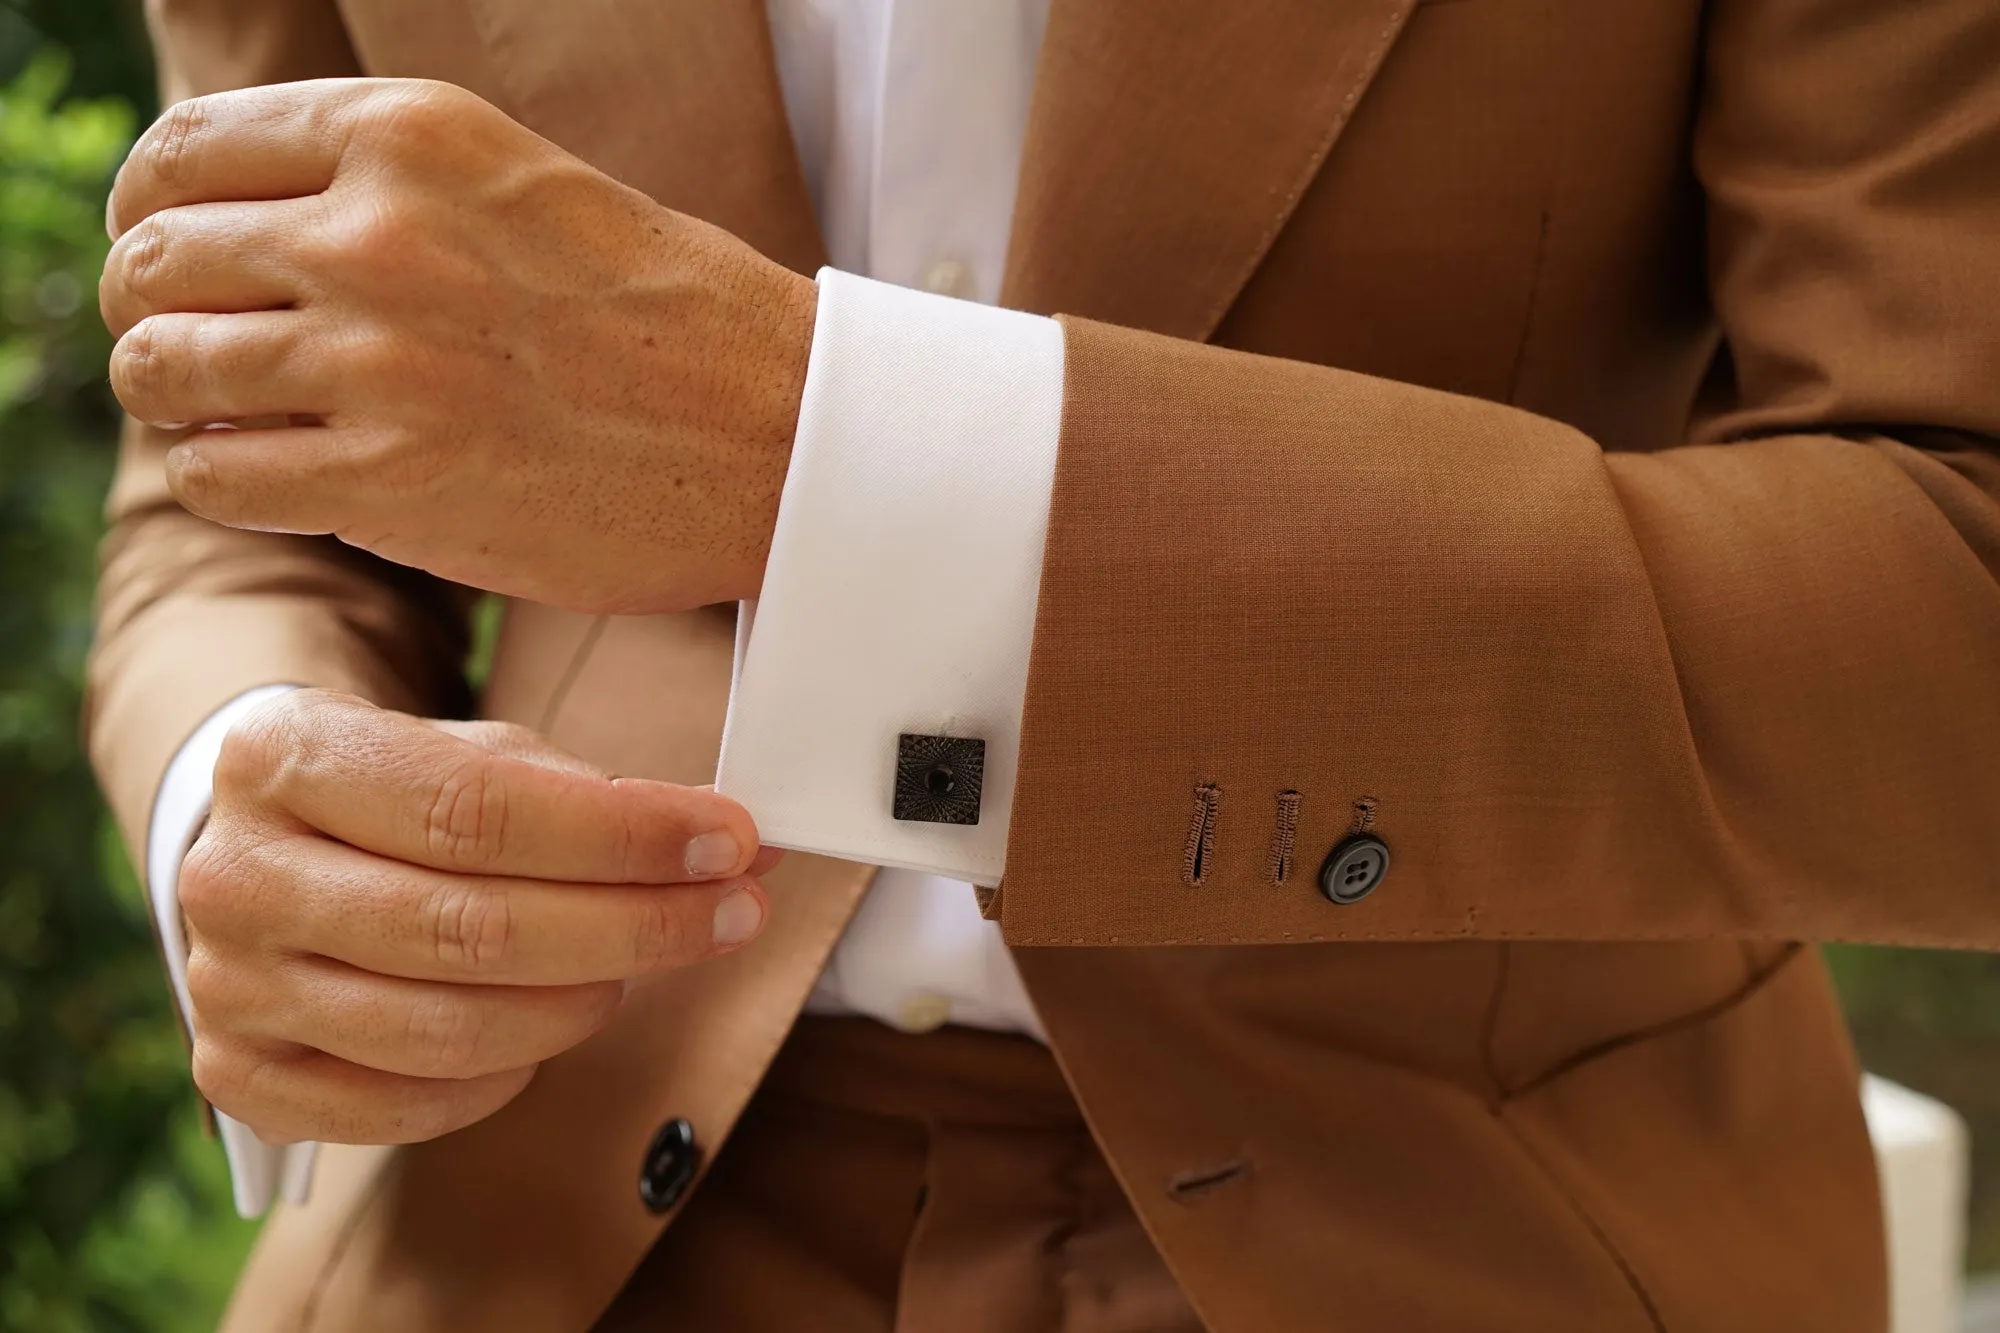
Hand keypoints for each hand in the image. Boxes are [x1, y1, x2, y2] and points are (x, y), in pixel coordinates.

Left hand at [100, 78, 815, 613]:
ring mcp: (377, 357)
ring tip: (235, 415)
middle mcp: (378, 231)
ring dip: (179, 398)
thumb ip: (392, 189)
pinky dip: (225, 477)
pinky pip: (214, 473)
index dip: (154, 212)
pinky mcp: (390, 478)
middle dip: (156, 307)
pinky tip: (278, 475)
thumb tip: (255, 229)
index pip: (185, 152)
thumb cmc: (677, 320)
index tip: (174, 256)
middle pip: (153, 257)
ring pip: (161, 365)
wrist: (786, 436)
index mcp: (414, 136)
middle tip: (198, 348)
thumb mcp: (530, 187)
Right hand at [179, 690, 776, 1144]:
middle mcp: (235, 874)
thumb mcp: (477, 753)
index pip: (476, 809)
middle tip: (732, 911)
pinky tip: (549, 1024)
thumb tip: (740, 846)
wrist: (271, 851)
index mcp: (285, 756)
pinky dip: (506, 1075)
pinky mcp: (241, 1079)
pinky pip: (410, 1107)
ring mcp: (228, 987)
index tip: (729, 841)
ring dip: (583, 1003)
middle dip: (634, 925)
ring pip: (449, 1028)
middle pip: (471, 927)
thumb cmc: (401, 796)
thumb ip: (594, 795)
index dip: (622, 836)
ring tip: (638, 966)